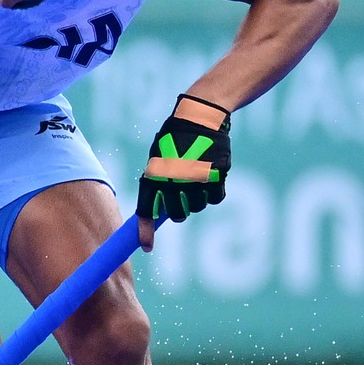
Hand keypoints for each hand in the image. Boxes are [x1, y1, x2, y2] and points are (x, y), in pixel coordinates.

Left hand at [138, 93, 230, 247]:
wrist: (199, 118)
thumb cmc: (174, 141)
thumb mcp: (156, 160)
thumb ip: (156, 185)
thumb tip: (156, 214)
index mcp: (154, 176)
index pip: (146, 212)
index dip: (145, 233)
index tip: (148, 247)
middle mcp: (174, 181)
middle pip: (177, 216)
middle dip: (178, 212)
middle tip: (181, 197)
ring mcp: (197, 180)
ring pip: (198, 208)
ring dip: (197, 199)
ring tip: (195, 178)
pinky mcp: (218, 176)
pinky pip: (216, 199)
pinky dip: (213, 192)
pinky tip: (210, 176)